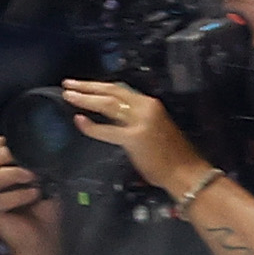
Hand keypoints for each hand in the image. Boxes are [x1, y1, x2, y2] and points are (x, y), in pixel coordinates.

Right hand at [0, 136, 61, 254]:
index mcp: (4, 169)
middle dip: (8, 156)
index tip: (25, 144)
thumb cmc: (46, 206)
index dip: (5, 143)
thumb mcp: (47, 177)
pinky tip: (33, 195)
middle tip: (30, 163)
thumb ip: (39, 160)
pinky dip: (16, 196)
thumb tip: (42, 140)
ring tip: (33, 178)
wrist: (44, 236)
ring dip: (12, 174)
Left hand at [60, 80, 206, 195]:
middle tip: (68, 84)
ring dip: (86, 98)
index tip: (82, 84)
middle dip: (88, 86)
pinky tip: (78, 120)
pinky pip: (108, 130)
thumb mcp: (152, 127)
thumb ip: (133, 120)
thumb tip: (112, 118)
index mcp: (150, 104)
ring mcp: (140, 121)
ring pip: (108, 103)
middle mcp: (146, 107)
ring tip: (68, 95)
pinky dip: (91, 126)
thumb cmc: (170, 154)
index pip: (120, 89)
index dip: (99, 85)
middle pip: (112, 90)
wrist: (185, 170)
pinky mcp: (134, 138)